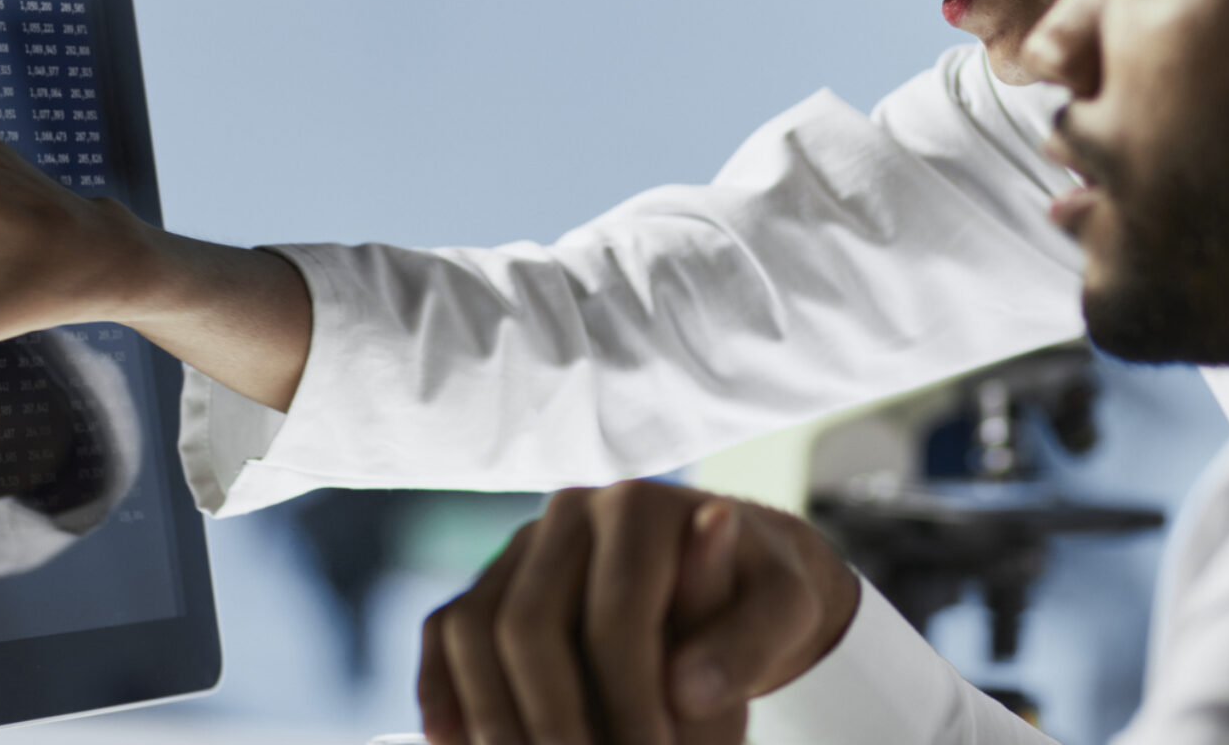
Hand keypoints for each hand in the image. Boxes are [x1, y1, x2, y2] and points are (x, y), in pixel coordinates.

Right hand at [417, 480, 862, 744]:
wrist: (728, 579)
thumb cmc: (758, 599)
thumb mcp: (787, 610)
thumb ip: (752, 638)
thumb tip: (686, 686)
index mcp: (641, 507)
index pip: (617, 612)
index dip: (628, 699)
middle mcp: (570, 510)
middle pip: (528, 622)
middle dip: (552, 716)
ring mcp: (522, 544)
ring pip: (473, 627)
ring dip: (490, 715)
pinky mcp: (492, 579)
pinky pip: (446, 630)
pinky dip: (440, 690)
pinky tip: (453, 744)